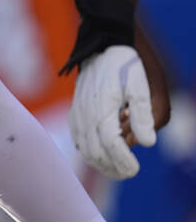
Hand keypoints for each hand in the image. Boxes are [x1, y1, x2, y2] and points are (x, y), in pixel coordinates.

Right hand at [70, 45, 155, 178]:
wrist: (100, 48)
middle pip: (95, 151)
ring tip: (117, 169)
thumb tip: (147, 143)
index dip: (122, 160)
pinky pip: (78, 139)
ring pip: (84, 148)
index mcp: (101, 108)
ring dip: (100, 163)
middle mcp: (85, 115)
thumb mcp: (139, 86)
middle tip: (128, 173)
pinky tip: (101, 155)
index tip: (135, 170)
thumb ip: (143, 114)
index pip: (110, 143)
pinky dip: (89, 152)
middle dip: (112, 167)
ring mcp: (77, 115)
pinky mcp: (75, 113)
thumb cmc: (123, 66)